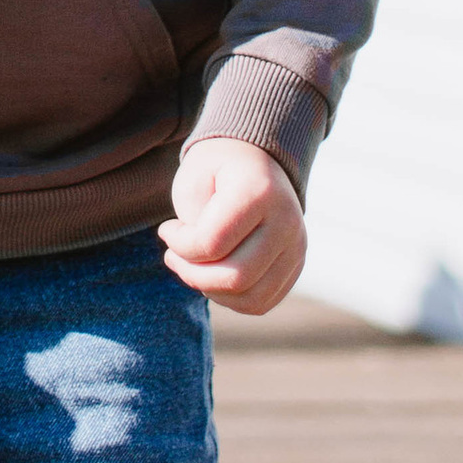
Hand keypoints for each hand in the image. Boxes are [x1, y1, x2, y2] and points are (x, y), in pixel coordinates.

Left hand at [158, 135, 305, 314]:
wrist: (256, 160)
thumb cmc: (217, 169)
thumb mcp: (194, 177)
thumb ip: (193, 223)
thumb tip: (197, 266)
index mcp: (259, 192)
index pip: (212, 243)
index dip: (179, 245)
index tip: (166, 229)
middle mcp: (286, 222)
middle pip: (235, 278)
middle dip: (192, 274)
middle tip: (173, 256)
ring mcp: (296, 247)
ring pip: (250, 299)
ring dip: (211, 290)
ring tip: (193, 267)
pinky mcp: (295, 265)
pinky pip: (261, 302)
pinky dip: (230, 299)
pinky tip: (213, 275)